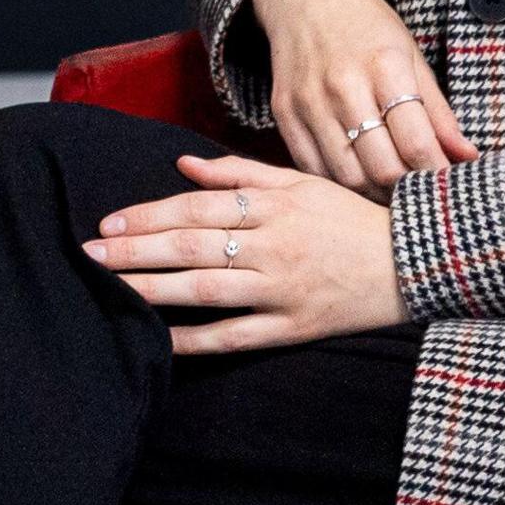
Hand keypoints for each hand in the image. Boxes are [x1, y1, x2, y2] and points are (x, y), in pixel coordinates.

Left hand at [82, 152, 404, 354]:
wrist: (416, 262)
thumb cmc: (350, 217)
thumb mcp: (299, 182)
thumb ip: (238, 172)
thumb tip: (182, 165)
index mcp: (272, 205)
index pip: (196, 208)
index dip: (149, 214)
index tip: (108, 224)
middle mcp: (273, 246)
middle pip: (191, 246)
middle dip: (135, 251)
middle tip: (89, 255)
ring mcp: (282, 290)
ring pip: (206, 290)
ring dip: (153, 290)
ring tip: (110, 289)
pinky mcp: (294, 327)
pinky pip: (237, 337)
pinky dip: (197, 340)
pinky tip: (159, 340)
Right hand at [249, 0, 474, 201]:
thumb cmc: (367, 27)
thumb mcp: (411, 56)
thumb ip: (438, 112)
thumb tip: (467, 157)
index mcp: (385, 67)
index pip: (417, 144)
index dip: (437, 174)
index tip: (448, 184)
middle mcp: (343, 85)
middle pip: (382, 167)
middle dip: (407, 190)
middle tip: (420, 191)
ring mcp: (309, 101)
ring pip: (347, 176)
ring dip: (374, 193)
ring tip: (391, 189)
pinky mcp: (284, 112)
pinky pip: (312, 167)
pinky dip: (337, 182)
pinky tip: (356, 176)